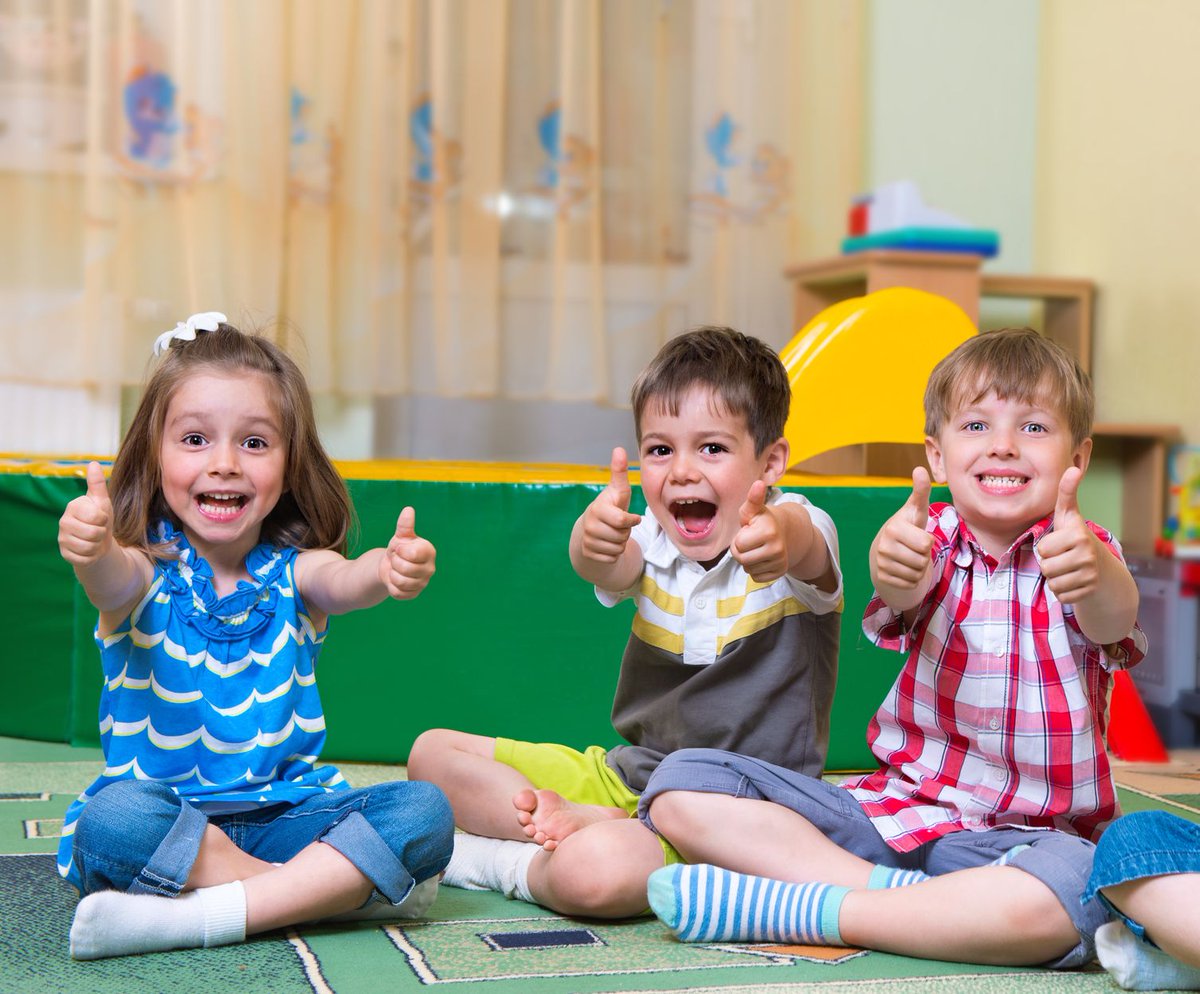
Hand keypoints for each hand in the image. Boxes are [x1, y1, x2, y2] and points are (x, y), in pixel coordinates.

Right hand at [59, 462, 113, 566]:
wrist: (99, 541)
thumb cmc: (100, 518)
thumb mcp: (102, 501)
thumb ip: (98, 484)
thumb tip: (94, 463)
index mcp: (73, 506)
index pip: (96, 516)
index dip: (104, 519)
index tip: (101, 518)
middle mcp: (64, 522)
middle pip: (93, 533)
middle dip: (102, 533)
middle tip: (98, 530)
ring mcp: (62, 539)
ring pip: (88, 547)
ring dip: (97, 545)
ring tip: (94, 540)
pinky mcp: (64, 554)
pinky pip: (84, 559)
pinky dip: (91, 556)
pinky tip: (89, 550)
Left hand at [379, 507, 435, 598]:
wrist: (391, 565)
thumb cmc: (399, 548)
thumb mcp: (400, 536)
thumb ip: (404, 525)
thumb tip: (408, 510)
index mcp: (429, 551)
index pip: (412, 554)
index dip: (400, 551)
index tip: (399, 548)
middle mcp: (430, 568)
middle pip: (406, 569)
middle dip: (395, 563)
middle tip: (396, 559)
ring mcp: (423, 582)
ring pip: (402, 582)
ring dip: (392, 575)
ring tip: (395, 569)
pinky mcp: (415, 594)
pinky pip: (399, 593)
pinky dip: (392, 586)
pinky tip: (395, 580)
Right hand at [578, 448, 641, 563]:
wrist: (591, 527)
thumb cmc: (610, 506)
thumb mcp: (617, 491)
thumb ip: (619, 472)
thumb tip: (619, 448)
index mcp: (598, 509)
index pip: (622, 521)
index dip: (631, 521)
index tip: (632, 517)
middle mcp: (590, 525)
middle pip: (622, 536)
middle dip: (625, 532)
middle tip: (619, 525)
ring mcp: (587, 540)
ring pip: (618, 548)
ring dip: (620, 543)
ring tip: (613, 532)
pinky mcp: (588, 553)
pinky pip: (612, 558)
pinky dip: (614, 553)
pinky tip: (608, 543)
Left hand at [731, 481, 789, 581]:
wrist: (782, 531)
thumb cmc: (760, 520)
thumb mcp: (753, 509)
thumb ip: (753, 498)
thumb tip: (759, 483)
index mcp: (769, 531)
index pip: (738, 545)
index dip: (738, 539)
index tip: (747, 531)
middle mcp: (777, 547)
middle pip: (742, 559)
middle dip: (740, 551)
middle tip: (749, 541)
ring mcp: (781, 561)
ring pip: (749, 570)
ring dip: (747, 561)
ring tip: (756, 548)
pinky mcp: (780, 572)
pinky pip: (756, 578)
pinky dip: (755, 570)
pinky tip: (761, 558)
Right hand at [872, 467, 933, 589]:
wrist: (885, 547)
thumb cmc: (907, 526)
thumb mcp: (916, 510)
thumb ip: (921, 491)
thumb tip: (920, 469)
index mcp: (894, 528)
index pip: (926, 544)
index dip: (928, 541)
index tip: (918, 535)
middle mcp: (884, 546)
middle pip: (922, 561)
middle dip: (924, 556)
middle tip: (915, 548)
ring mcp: (881, 563)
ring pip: (916, 574)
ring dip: (919, 569)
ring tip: (910, 557)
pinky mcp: (881, 577)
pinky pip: (909, 584)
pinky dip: (911, 579)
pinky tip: (904, 568)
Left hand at [1037, 467, 1102, 602]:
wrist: (1103, 569)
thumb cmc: (1077, 538)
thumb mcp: (1069, 515)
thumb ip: (1066, 493)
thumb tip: (1072, 467)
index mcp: (1078, 535)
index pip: (1042, 549)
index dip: (1046, 547)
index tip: (1060, 542)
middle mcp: (1087, 554)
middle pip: (1045, 567)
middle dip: (1049, 564)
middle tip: (1063, 558)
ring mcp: (1090, 574)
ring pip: (1052, 583)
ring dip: (1055, 579)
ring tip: (1068, 569)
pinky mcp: (1090, 592)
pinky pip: (1061, 596)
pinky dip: (1064, 592)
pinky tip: (1074, 582)